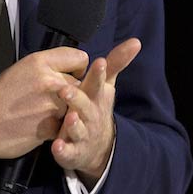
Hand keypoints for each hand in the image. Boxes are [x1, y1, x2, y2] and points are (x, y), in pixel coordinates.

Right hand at [0, 47, 88, 160]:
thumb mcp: (20, 69)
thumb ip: (46, 67)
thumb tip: (65, 69)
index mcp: (39, 62)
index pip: (78, 57)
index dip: (78, 67)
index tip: (73, 74)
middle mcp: (48, 80)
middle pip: (79, 84)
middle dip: (72, 93)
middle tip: (55, 99)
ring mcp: (51, 105)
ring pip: (75, 107)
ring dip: (66, 112)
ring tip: (46, 114)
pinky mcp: (51, 128)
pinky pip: (66, 126)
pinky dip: (57, 128)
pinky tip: (42, 126)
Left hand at [51, 37, 141, 186]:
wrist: (99, 147)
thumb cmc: (97, 106)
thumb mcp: (106, 84)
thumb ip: (116, 62)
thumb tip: (136, 41)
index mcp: (96, 96)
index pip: (98, 82)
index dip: (99, 73)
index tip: (99, 62)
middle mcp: (90, 115)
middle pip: (84, 105)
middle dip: (77, 98)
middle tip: (65, 89)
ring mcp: (82, 134)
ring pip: (77, 129)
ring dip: (73, 124)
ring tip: (68, 117)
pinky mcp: (72, 152)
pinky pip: (67, 152)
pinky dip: (63, 151)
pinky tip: (56, 146)